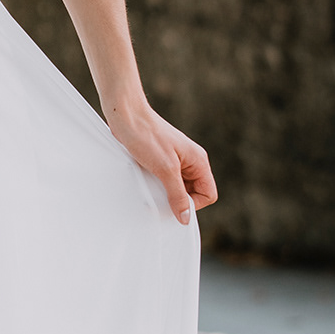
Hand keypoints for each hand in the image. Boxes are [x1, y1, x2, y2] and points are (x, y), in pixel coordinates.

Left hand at [106, 99, 217, 225]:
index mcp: (199, 161)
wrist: (126, 115)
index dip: (193, 204)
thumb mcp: (165, 169)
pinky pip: (166, 179)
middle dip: (178, 198)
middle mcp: (191, 161)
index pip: (208, 194)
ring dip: (166, 191)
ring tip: (151, 184)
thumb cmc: (146, 136)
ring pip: (178, 187)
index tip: (174, 204)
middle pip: (194, 192)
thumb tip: (185, 218)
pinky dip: (157, 184)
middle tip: (160, 195)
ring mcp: (176, 160)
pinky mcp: (161, 159)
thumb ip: (177, 195)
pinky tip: (146, 179)